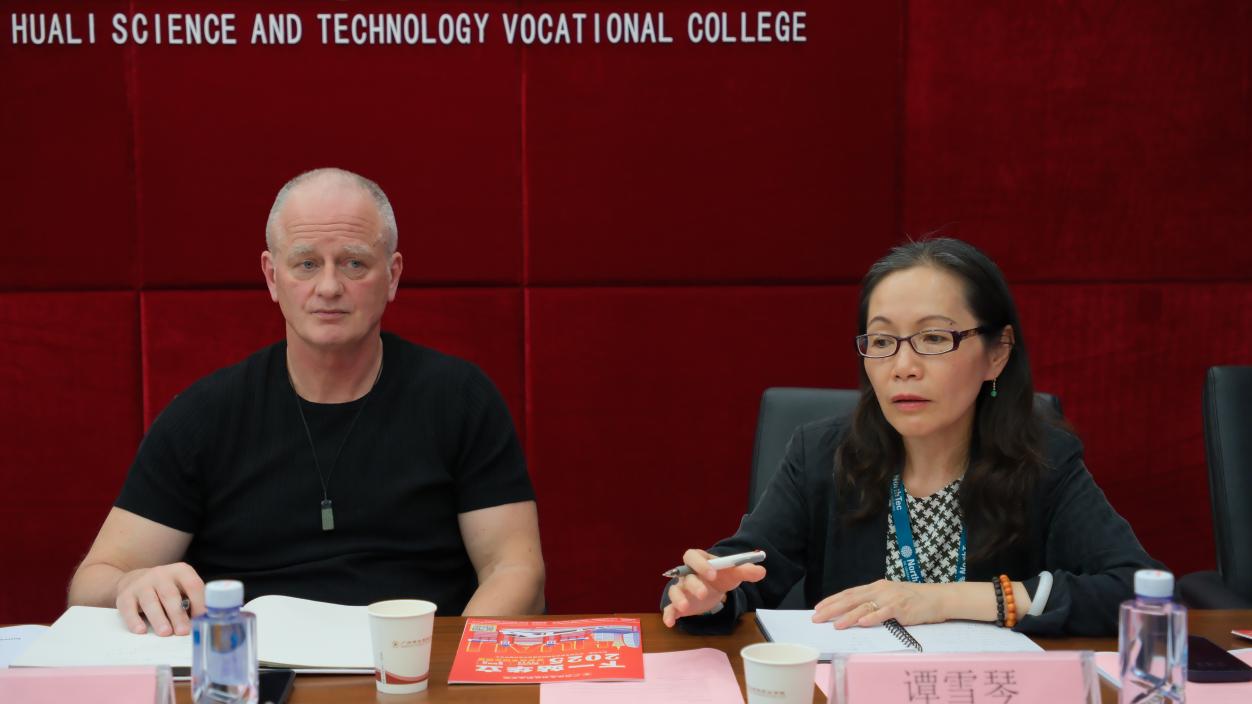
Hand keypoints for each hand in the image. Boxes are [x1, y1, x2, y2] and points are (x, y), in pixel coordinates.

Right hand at [114, 562, 204, 635]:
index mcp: (180, 571)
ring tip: (165, 633)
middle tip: (183, 631)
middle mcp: (161, 574)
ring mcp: (141, 584)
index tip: (201, 619)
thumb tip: (202, 621)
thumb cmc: (166, 589)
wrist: (134, 580)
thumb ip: (192, 600)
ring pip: (150, 602)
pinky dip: (134, 620)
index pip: (193, 585)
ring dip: (159, 619)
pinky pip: (129, 608)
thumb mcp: (182, 587)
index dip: (199, 602)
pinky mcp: (125, 595)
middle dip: (177, 614)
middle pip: (170, 595)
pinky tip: (141, 630)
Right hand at [661, 549, 766, 627]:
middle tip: (704, 593)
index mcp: (699, 561)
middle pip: (685, 576)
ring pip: (675, 591)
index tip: (713, 573)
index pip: (693, 556)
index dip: (701, 564)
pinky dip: (668, 614)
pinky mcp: (679, 605)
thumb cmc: (721, 576)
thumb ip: (746, 571)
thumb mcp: (734, 573)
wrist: (714, 587)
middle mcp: (686, 574)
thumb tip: (761, 571)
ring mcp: (681, 589)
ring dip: (678, 598)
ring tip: (685, 607)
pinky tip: (670, 623)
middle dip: (693, 584)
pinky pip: (670, 608)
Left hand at [812, 579, 946, 628]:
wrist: (937, 598)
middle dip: (832, 608)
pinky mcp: (901, 608)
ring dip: (848, 616)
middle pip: (851, 599)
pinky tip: (861, 623)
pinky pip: (884, 613)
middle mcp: (880, 590)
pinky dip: (872, 618)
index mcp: (876, 587)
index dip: (832, 600)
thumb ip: (874, 602)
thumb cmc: (913, 599)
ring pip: (864, 607)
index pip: (849, 593)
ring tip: (835, 624)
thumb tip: (854, 612)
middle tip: (817, 617)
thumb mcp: (890, 596)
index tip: (818, 608)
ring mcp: (890, 599)